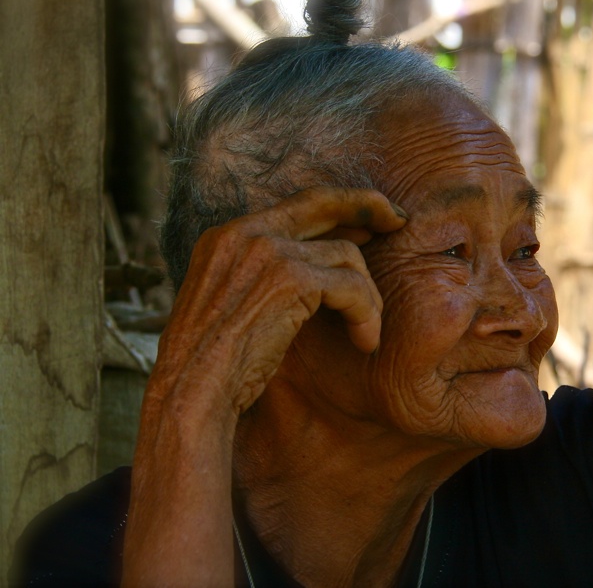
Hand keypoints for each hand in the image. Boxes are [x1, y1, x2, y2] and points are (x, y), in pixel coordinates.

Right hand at [151, 186, 407, 415]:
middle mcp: (245, 233)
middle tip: (400, 222)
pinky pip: (353, 287)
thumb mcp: (234, 305)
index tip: (371, 217)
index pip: (297, 203)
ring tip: (369, 331)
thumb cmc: (214, 366)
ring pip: (347, 257)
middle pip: (325, 202)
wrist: (190, 391)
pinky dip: (367, 315)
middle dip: (369, 206)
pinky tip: (366, 342)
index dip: (341, 205)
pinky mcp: (290, 279)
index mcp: (227, 236)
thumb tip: (325, 261)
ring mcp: (267, 251)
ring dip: (368, 297)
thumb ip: (269, 276)